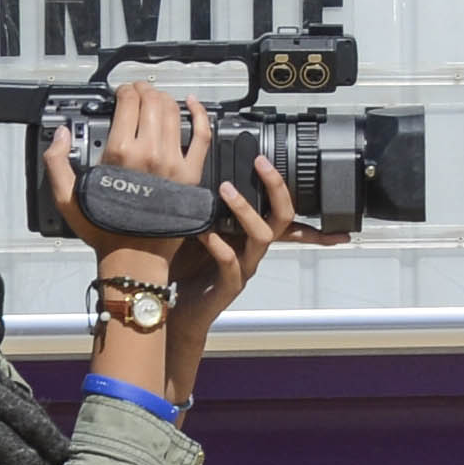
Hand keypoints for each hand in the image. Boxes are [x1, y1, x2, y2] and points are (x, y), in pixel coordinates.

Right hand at [67, 76, 213, 294]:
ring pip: (174, 113)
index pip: (129, 103)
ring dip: (164, 98)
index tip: (121, 92)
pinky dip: (200, 114)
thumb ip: (56, 163)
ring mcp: (174, 163)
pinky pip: (201, 136)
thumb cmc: (104, 229)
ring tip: (156, 98)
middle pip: (153, 102)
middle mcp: (150, 154)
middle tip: (138, 92)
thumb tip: (61, 134)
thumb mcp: (67, 198)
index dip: (125, 90)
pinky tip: (192, 104)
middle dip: (144, 90)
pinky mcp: (192, 174)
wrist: (135, 257)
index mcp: (120, 154)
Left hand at [167, 155, 293, 376]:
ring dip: (245, 210)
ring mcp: (244, 267)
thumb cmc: (184, 264)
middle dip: (277, 187)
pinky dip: (219, 245)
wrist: (173, 308)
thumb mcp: (195, 225)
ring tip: (226, 190)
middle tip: (261, 162)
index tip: (275, 157)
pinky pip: (231, 263)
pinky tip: (205, 234)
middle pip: (284, 216)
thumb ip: (200, 201)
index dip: (289, 188)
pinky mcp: (229, 285)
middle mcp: (252, 248)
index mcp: (248, 232)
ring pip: (262, 236)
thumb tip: (190, 164)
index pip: (281, 208)